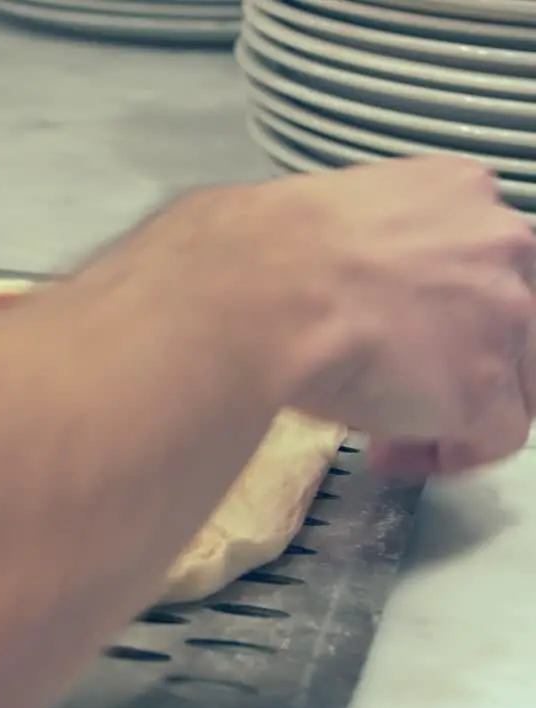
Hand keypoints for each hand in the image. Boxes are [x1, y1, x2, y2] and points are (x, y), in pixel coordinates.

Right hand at [230, 157, 535, 473]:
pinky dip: (447, 455)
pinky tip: (391, 453)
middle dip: (462, 358)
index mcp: (458, 190)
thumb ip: (360, 240)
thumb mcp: (327, 212)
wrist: (261, 294)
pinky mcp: (483, 386)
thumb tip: (324, 274)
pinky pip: (495, 437)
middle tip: (405, 385)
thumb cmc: (263, 253)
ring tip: (393, 432)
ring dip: (457, 408)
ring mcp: (505, 316)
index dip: (445, 304)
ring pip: (517, 379)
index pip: (481, 256)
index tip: (405, 331)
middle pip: (515, 319)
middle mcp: (502, 244)